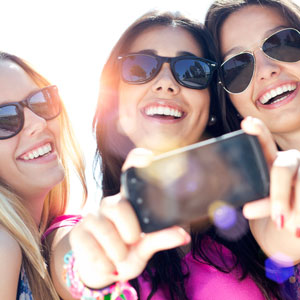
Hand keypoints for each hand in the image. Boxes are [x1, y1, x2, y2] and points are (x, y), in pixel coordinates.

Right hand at [69, 148, 189, 288]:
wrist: (102, 271)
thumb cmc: (127, 253)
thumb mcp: (145, 248)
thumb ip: (161, 238)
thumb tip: (183, 235)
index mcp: (129, 201)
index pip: (130, 172)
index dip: (137, 160)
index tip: (149, 157)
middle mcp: (110, 204)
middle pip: (119, 206)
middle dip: (129, 232)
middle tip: (132, 243)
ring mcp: (91, 216)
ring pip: (105, 230)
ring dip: (117, 253)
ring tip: (119, 257)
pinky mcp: (78, 233)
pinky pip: (91, 248)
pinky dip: (103, 263)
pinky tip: (107, 264)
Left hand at [242, 117, 299, 236]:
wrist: (299, 213)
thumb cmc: (281, 202)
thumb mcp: (269, 200)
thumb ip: (261, 202)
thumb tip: (247, 211)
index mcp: (274, 161)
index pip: (264, 143)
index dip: (258, 132)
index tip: (247, 123)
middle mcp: (292, 160)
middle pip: (282, 169)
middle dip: (280, 196)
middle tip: (278, 220)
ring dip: (299, 212)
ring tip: (294, 230)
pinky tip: (298, 229)